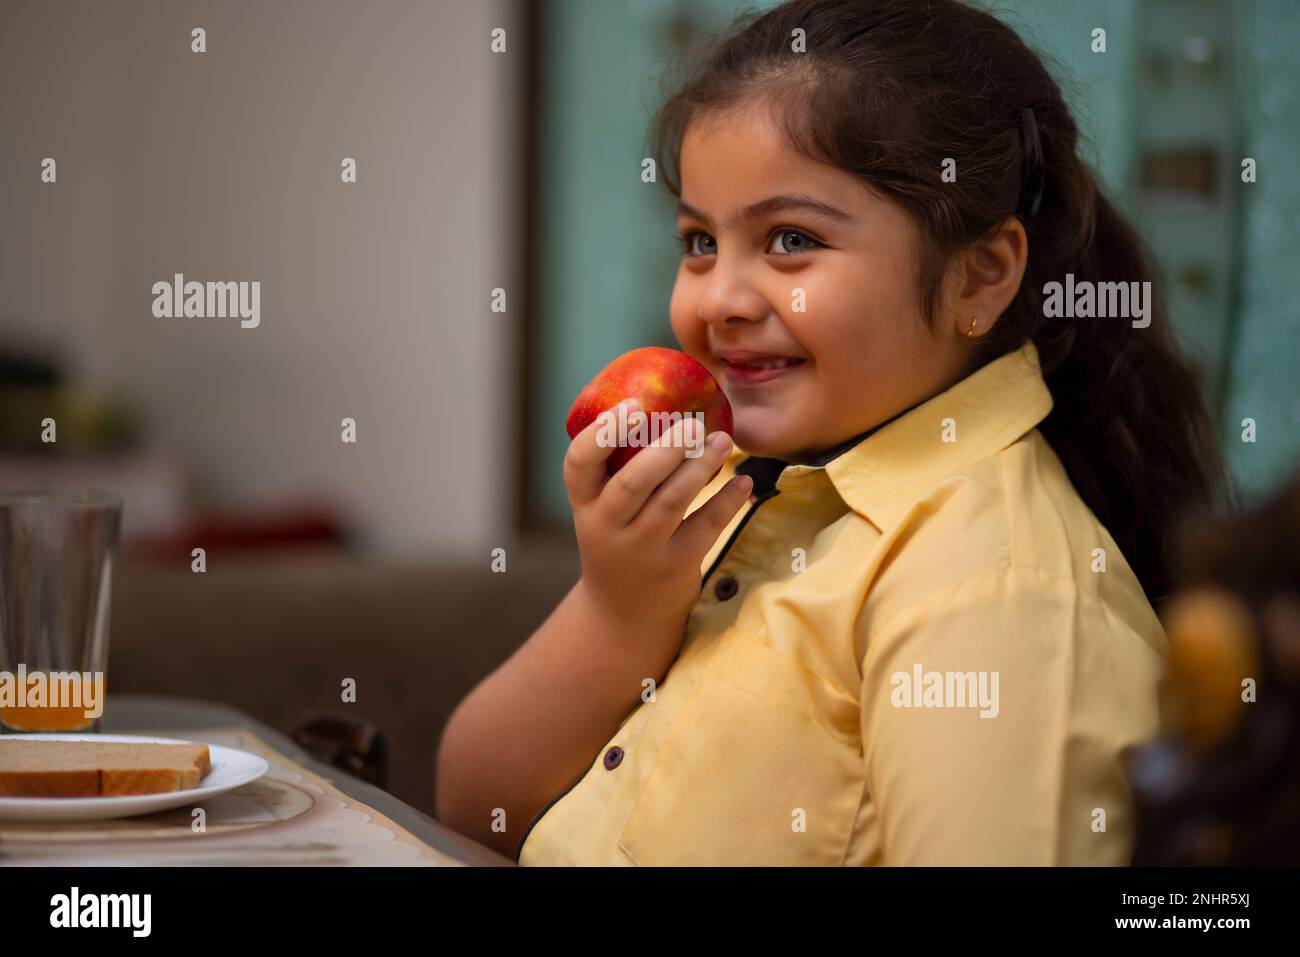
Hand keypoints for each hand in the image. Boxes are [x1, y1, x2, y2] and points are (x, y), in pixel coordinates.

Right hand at [563, 399, 753, 641]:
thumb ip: (622, 468)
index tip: (634, 406)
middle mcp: (606, 527)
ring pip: (671, 503)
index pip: (578, 463)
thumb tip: (667, 401)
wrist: (624, 613)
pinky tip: (743, 482)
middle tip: (692, 422)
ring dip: (700, 467)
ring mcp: (640, 550)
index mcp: (585, 503)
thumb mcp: (604, 509)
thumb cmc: (619, 538)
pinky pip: (704, 528)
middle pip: (632, 484)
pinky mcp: (674, 567)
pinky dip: (727, 501)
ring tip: (723, 440)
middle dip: (665, 449)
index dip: (602, 433)